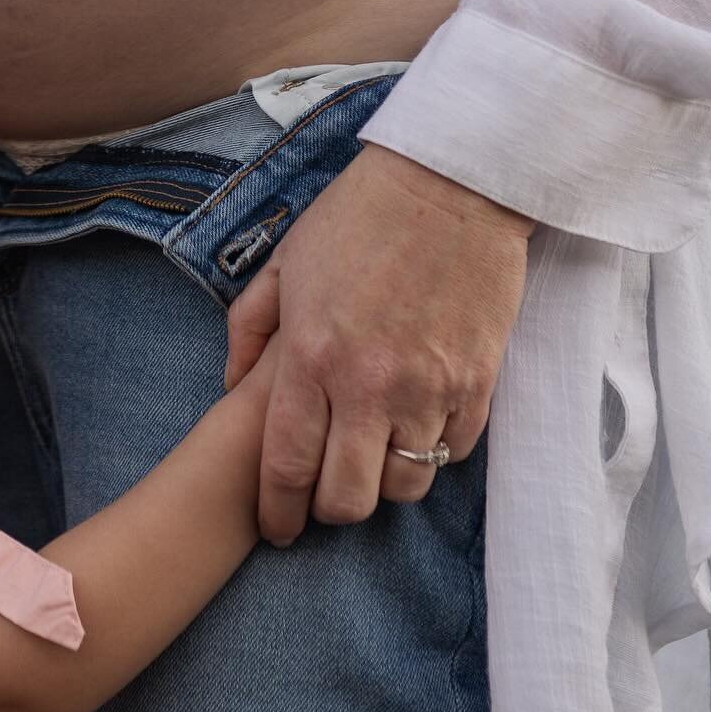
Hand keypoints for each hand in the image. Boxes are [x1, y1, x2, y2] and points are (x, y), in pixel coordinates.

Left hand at [223, 143, 534, 546]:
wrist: (450, 185)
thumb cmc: (357, 218)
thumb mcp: (284, 264)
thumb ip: (249, 329)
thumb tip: (231, 386)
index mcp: (311, 354)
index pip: (287, 463)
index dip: (278, 509)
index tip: (277, 527)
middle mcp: (368, 383)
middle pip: (348, 497)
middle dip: (329, 510)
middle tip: (324, 496)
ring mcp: (429, 387)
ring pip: (405, 485)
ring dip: (383, 482)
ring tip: (371, 458)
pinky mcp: (479, 383)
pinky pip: (453, 453)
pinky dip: (432, 452)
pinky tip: (415, 426)